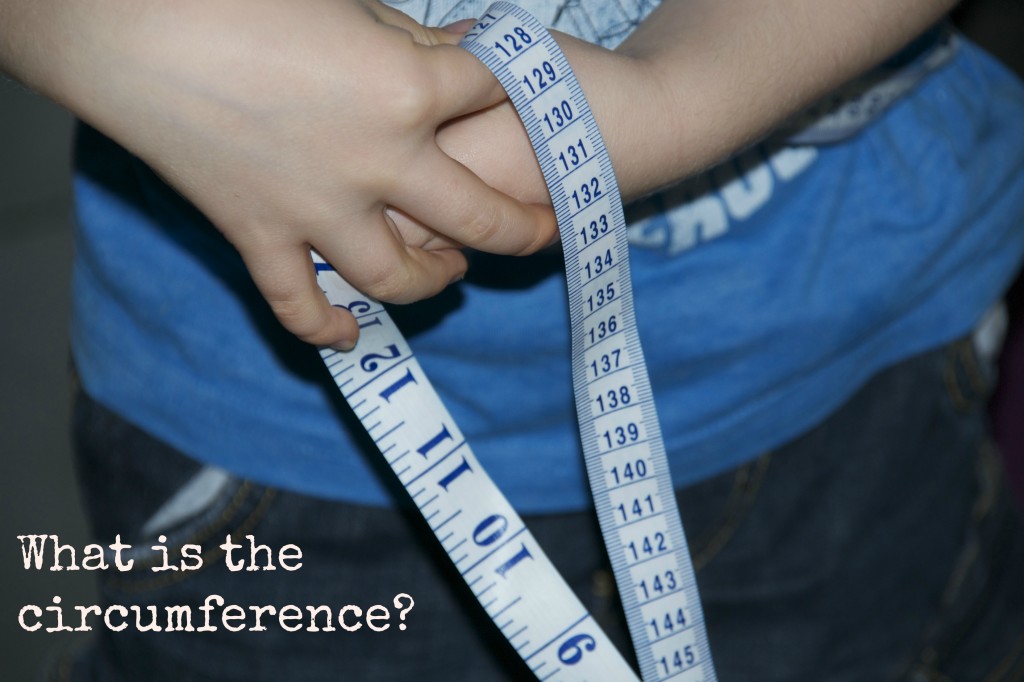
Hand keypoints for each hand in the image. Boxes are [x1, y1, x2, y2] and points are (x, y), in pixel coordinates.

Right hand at [28, 0, 557, 347]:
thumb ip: (409, 41)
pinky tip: (352, 336)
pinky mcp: (259, 236)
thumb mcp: (347, 3)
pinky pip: (297, 305)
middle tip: (546, 232)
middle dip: (525, 229)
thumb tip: (458, 60)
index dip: (516, 93)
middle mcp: (377, 163)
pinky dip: (325, 328)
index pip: (494, 96)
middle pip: (479, 216)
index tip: (525, 101)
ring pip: (399, 275)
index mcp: (406, 89)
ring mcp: (317, 210)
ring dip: (437, 280)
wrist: (127, 25)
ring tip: (455, 271)